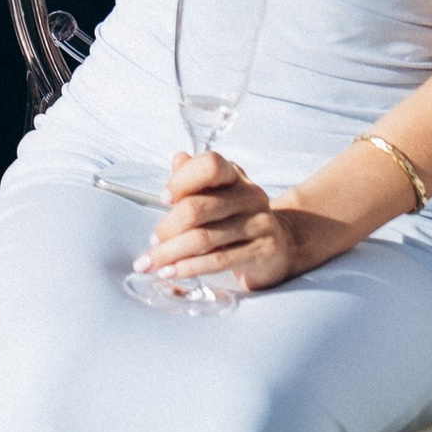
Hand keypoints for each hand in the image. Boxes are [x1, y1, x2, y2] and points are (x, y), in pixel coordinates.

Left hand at [132, 151, 330, 297]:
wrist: (281, 245)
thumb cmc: (236, 217)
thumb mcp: (216, 193)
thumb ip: (194, 177)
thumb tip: (178, 159)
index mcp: (234, 176)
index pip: (210, 166)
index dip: (182, 180)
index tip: (163, 198)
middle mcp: (249, 196)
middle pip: (198, 208)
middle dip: (167, 228)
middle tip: (151, 243)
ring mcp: (259, 223)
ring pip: (203, 238)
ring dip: (170, 253)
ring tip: (150, 262)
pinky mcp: (263, 251)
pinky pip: (218, 261)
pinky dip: (189, 268)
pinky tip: (171, 272)